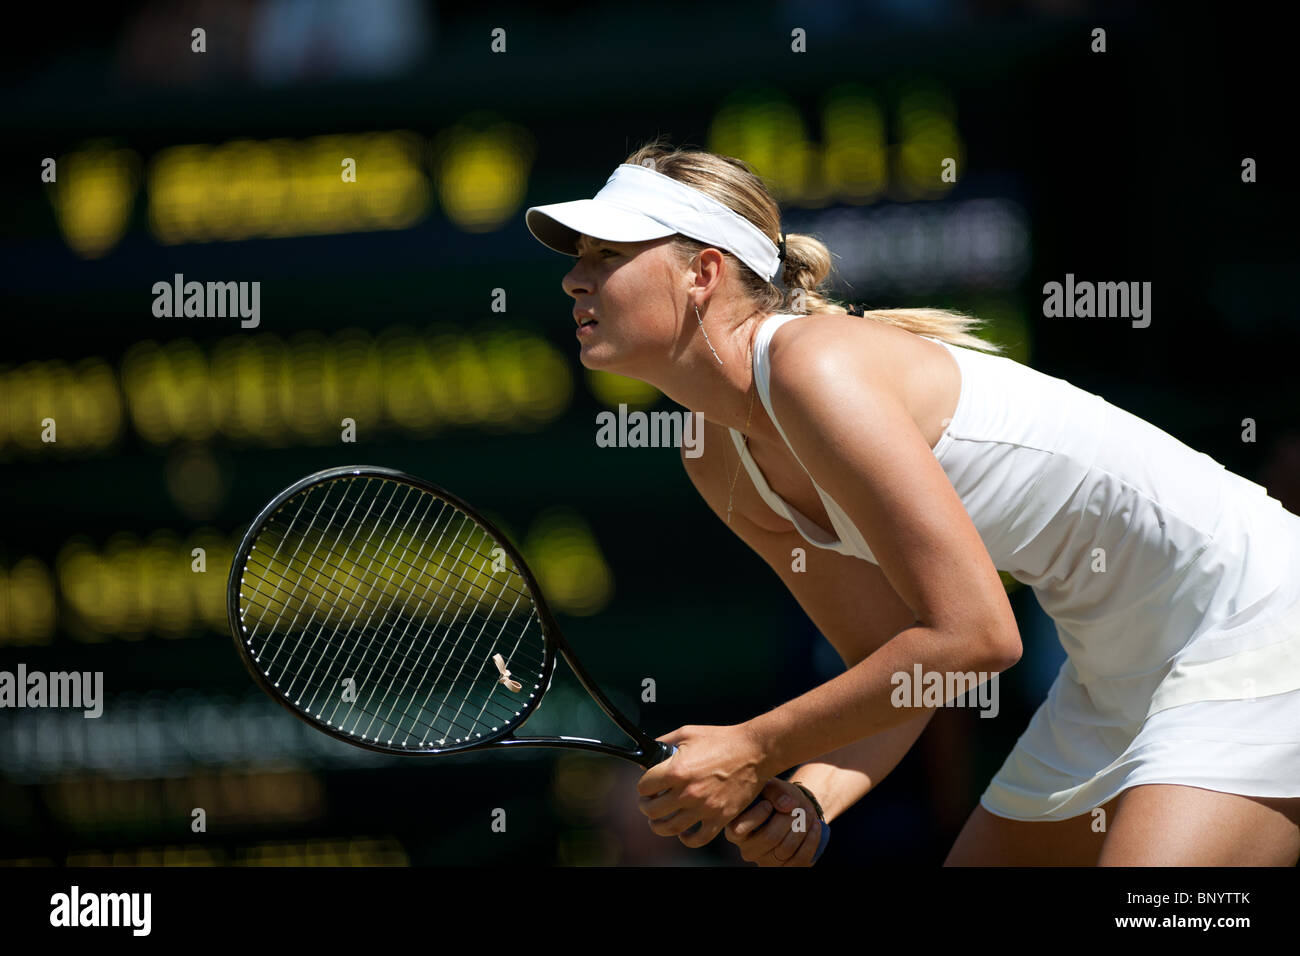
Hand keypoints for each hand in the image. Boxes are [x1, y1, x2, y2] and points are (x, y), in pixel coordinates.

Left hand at [636, 723, 769, 848]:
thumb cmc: (721, 739)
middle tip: (649, 802)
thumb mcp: (687, 733)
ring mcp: (704, 808)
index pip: (644, 787)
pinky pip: (697, 838)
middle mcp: (687, 792)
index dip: (643, 786)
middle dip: (646, 806)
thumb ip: (664, 743)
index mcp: (676, 770)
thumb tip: (648, 758)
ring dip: (658, 825)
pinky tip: (683, 832)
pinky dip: (686, 839)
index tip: (647, 786)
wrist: (754, 751)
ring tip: (658, 820)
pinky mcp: (720, 818)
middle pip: (652, 810)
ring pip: (668, 828)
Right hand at [725, 778, 826, 865]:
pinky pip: (800, 859)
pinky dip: (811, 841)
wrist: (792, 809)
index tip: (768, 804)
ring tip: (808, 813)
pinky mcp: (785, 868)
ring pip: (786, 849)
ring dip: (801, 829)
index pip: (738, 830)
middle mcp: (748, 850)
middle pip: (769, 838)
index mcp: (735, 830)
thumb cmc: (775, 797)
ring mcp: (766, 862)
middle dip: (787, 820)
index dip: (755, 817)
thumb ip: (774, 791)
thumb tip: (787, 806)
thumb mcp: (771, 787)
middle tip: (797, 806)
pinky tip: (815, 826)